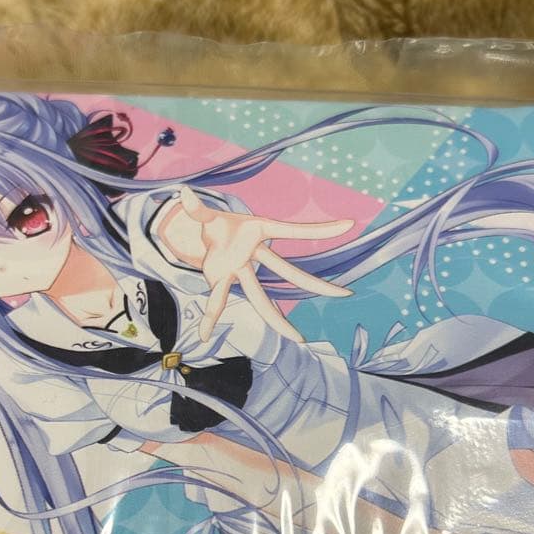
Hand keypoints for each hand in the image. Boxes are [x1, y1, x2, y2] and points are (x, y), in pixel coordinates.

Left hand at [158, 186, 353, 342]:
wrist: (206, 235)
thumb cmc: (218, 224)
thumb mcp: (207, 215)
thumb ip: (197, 208)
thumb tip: (184, 194)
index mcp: (259, 229)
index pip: (292, 230)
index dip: (320, 228)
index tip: (349, 224)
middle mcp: (255, 253)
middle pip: (287, 272)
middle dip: (315, 283)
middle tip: (345, 293)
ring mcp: (241, 270)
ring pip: (261, 296)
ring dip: (277, 318)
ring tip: (299, 339)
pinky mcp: (223, 280)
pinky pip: (218, 301)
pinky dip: (208, 317)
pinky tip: (204, 335)